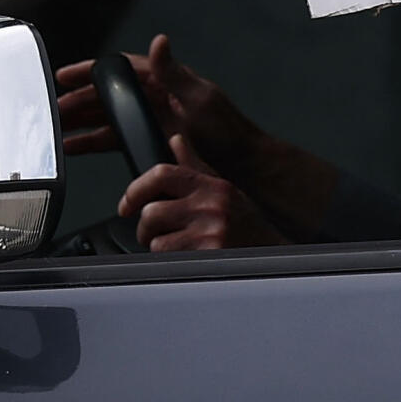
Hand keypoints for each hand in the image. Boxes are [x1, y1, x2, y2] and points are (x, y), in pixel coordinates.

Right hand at [56, 33, 261, 183]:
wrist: (240, 164)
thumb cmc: (227, 130)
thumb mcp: (199, 98)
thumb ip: (173, 73)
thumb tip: (160, 42)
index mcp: (163, 80)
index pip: (119, 69)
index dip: (90, 71)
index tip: (65, 76)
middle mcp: (153, 96)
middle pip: (106, 95)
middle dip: (78, 100)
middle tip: (53, 109)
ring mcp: (150, 119)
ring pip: (106, 117)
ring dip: (81, 122)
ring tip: (58, 129)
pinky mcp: (149, 139)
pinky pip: (113, 138)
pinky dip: (93, 142)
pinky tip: (77, 148)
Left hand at [117, 135, 283, 250]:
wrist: (274, 259)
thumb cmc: (247, 227)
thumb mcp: (224, 191)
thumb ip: (195, 166)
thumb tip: (175, 139)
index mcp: (212, 184)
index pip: (162, 173)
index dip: (136, 189)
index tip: (127, 204)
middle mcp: (212, 204)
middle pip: (152, 210)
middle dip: (145, 228)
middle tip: (153, 234)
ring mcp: (211, 230)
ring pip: (156, 238)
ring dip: (158, 247)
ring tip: (174, 248)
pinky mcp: (209, 254)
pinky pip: (167, 257)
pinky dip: (168, 262)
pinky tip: (185, 260)